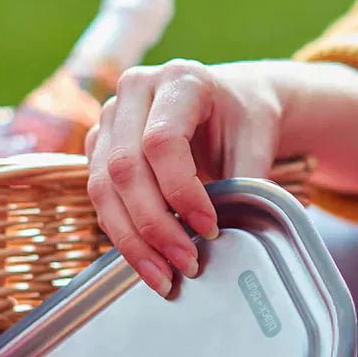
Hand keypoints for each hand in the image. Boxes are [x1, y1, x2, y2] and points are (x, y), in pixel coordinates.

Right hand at [86, 56, 357, 296]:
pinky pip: (99, 198)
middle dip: (155, 225)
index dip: (182, 192)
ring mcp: (110, 118)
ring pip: (103, 187)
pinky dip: (123, 235)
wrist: (229, 102)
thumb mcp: (258, 140)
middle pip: (125, 167)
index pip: (162, 141)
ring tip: (164, 277)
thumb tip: (231, 234)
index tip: (210, 228)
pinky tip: (149, 263)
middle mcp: (135, 91)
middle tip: (187, 264)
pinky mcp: (99, 146)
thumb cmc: (245, 119)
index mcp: (179, 79)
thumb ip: (247, 180)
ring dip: (132, 240)